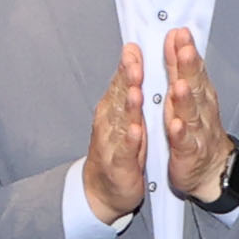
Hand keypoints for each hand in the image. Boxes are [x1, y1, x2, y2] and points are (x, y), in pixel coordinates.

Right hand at [79, 43, 149, 224]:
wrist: (102, 190)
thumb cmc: (117, 149)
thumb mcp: (123, 115)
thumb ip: (127, 87)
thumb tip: (132, 57)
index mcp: (113, 109)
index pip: (120, 83)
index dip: (127, 65)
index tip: (135, 48)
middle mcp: (110, 123)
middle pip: (119, 97)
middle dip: (127, 79)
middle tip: (135, 62)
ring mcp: (113, 144)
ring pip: (122, 122)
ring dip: (128, 107)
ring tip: (135, 91)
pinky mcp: (120, 165)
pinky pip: (126, 152)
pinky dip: (131, 141)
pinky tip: (137, 131)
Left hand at [159, 26, 232, 205]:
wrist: (210, 168)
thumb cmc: (196, 129)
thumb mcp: (186, 94)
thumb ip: (178, 67)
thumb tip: (175, 38)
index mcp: (197, 94)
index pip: (191, 68)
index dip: (186, 50)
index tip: (179, 33)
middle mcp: (200, 109)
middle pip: (195, 85)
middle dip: (188, 68)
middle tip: (184, 49)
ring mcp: (196, 131)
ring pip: (191, 113)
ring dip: (185, 99)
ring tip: (179, 85)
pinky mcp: (189, 153)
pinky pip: (185, 143)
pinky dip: (180, 134)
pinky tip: (174, 125)